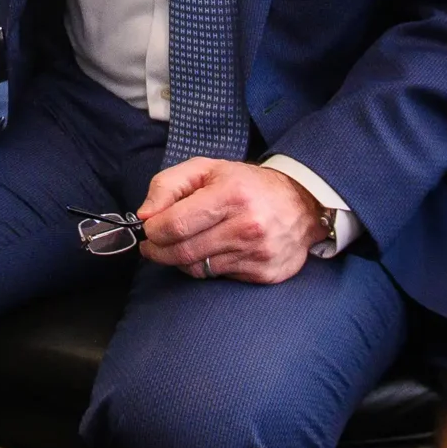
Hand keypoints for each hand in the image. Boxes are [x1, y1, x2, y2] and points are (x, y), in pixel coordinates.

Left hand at [136, 160, 326, 285]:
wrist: (302, 204)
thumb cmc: (247, 184)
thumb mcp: (207, 169)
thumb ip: (168, 185)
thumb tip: (144, 216)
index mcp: (231, 194)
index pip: (176, 224)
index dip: (153, 231)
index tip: (148, 230)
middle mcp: (247, 226)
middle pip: (183, 251)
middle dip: (158, 251)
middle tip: (153, 244)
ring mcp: (257, 253)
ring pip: (197, 268)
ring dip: (180, 260)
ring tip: (182, 244)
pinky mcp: (264, 274)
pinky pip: (218, 278)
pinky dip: (206, 267)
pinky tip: (211, 251)